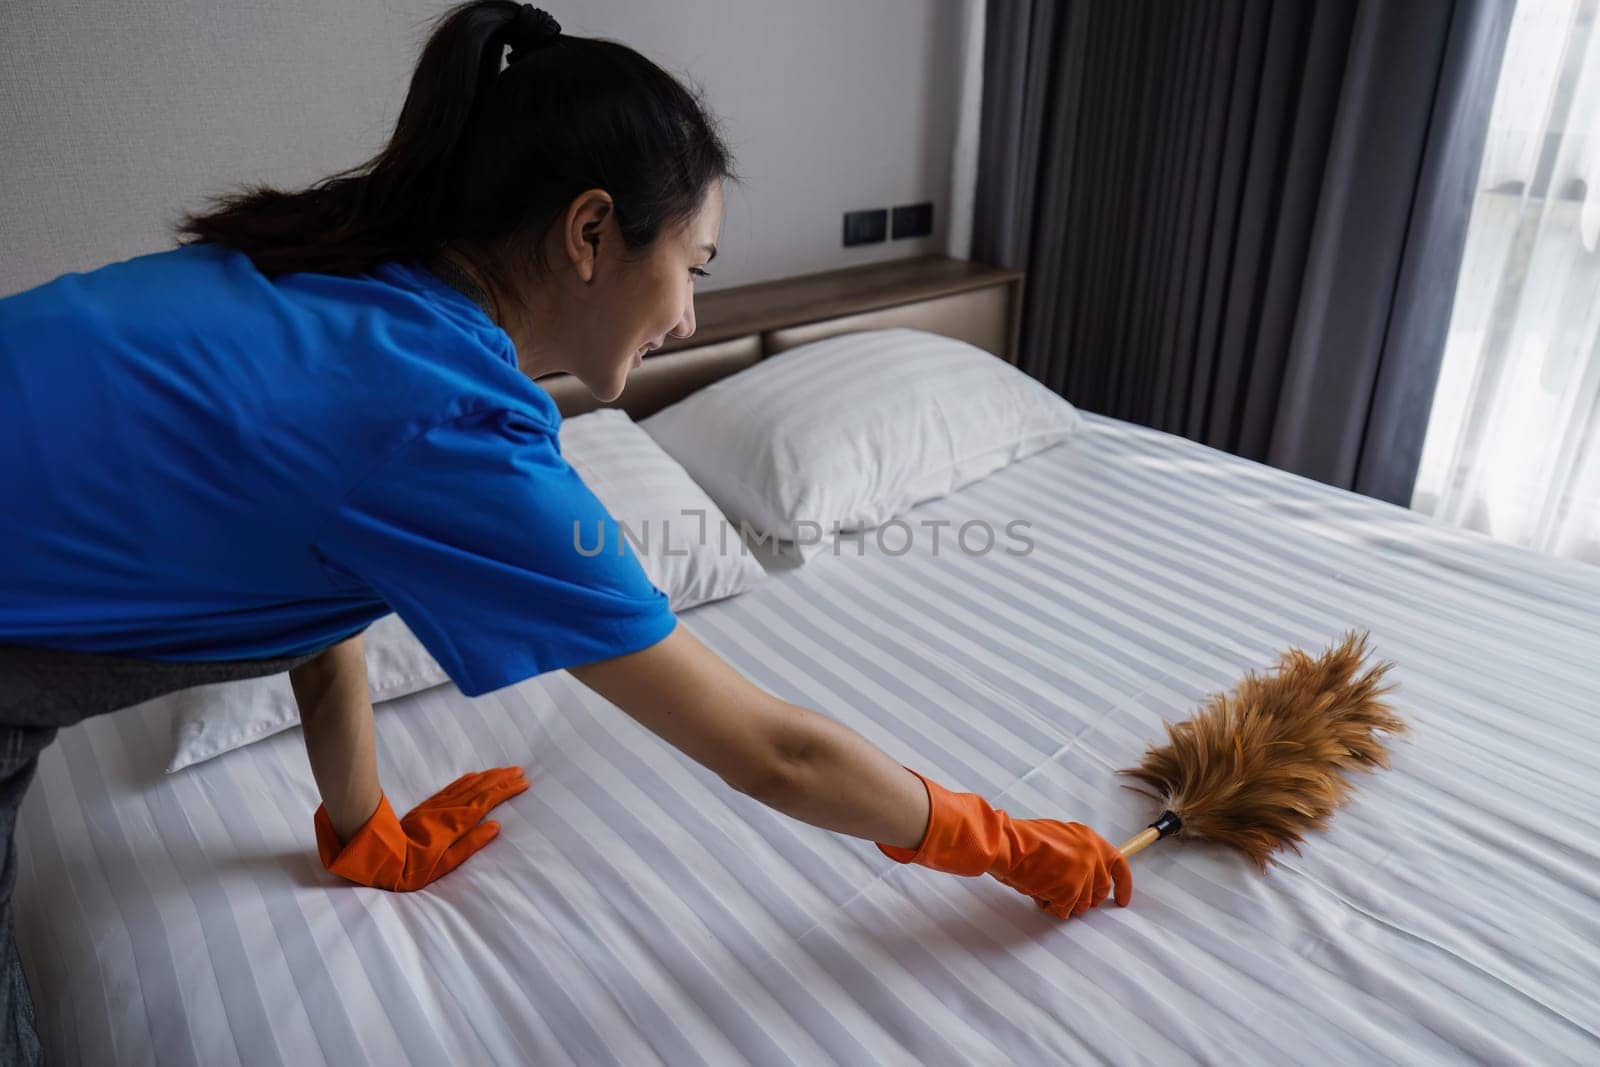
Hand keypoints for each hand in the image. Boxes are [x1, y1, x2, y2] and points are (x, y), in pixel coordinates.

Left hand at [314, 766, 528, 890]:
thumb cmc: (411, 868)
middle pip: (480, 788)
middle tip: (520, 771)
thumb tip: (495, 826)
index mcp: (456, 823)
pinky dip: (468, 780)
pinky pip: (454, 787)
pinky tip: (474, 776)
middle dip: (501, 778)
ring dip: (488, 776)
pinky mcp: (427, 807)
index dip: (506, 790)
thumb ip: (471, 845)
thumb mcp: (444, 864)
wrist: (377, 857)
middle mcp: (448, 809)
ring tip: (504, 771)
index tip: (524, 782)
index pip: (488, 800)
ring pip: (468, 785)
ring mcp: (437, 806)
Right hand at [987, 818, 1132, 917]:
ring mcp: (1083, 875)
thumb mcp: (1059, 837)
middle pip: (1100, 890)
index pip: (1119, 865)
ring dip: (1064, 902)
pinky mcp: (1070, 891)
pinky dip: (1049, 907)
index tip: (1121, 900)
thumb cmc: (1024, 840)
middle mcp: (1092, 856)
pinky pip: (1064, 911)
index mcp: (1090, 839)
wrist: (1007, 844)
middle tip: (1066, 896)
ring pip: (1082, 905)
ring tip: (1043, 887)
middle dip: (1085, 898)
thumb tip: (1080, 873)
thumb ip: (1077, 853)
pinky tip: (1037, 892)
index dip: (1123, 885)